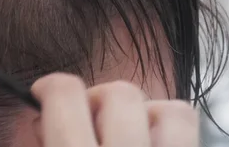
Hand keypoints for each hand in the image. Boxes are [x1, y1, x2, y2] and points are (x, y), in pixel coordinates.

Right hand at [31, 74, 198, 146]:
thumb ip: (43, 143)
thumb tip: (40, 120)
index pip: (65, 94)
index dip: (49, 87)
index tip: (45, 94)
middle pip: (120, 93)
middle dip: (98, 101)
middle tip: (87, 124)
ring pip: (172, 111)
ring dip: (146, 115)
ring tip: (127, 136)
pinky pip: (189, 133)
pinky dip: (168, 133)